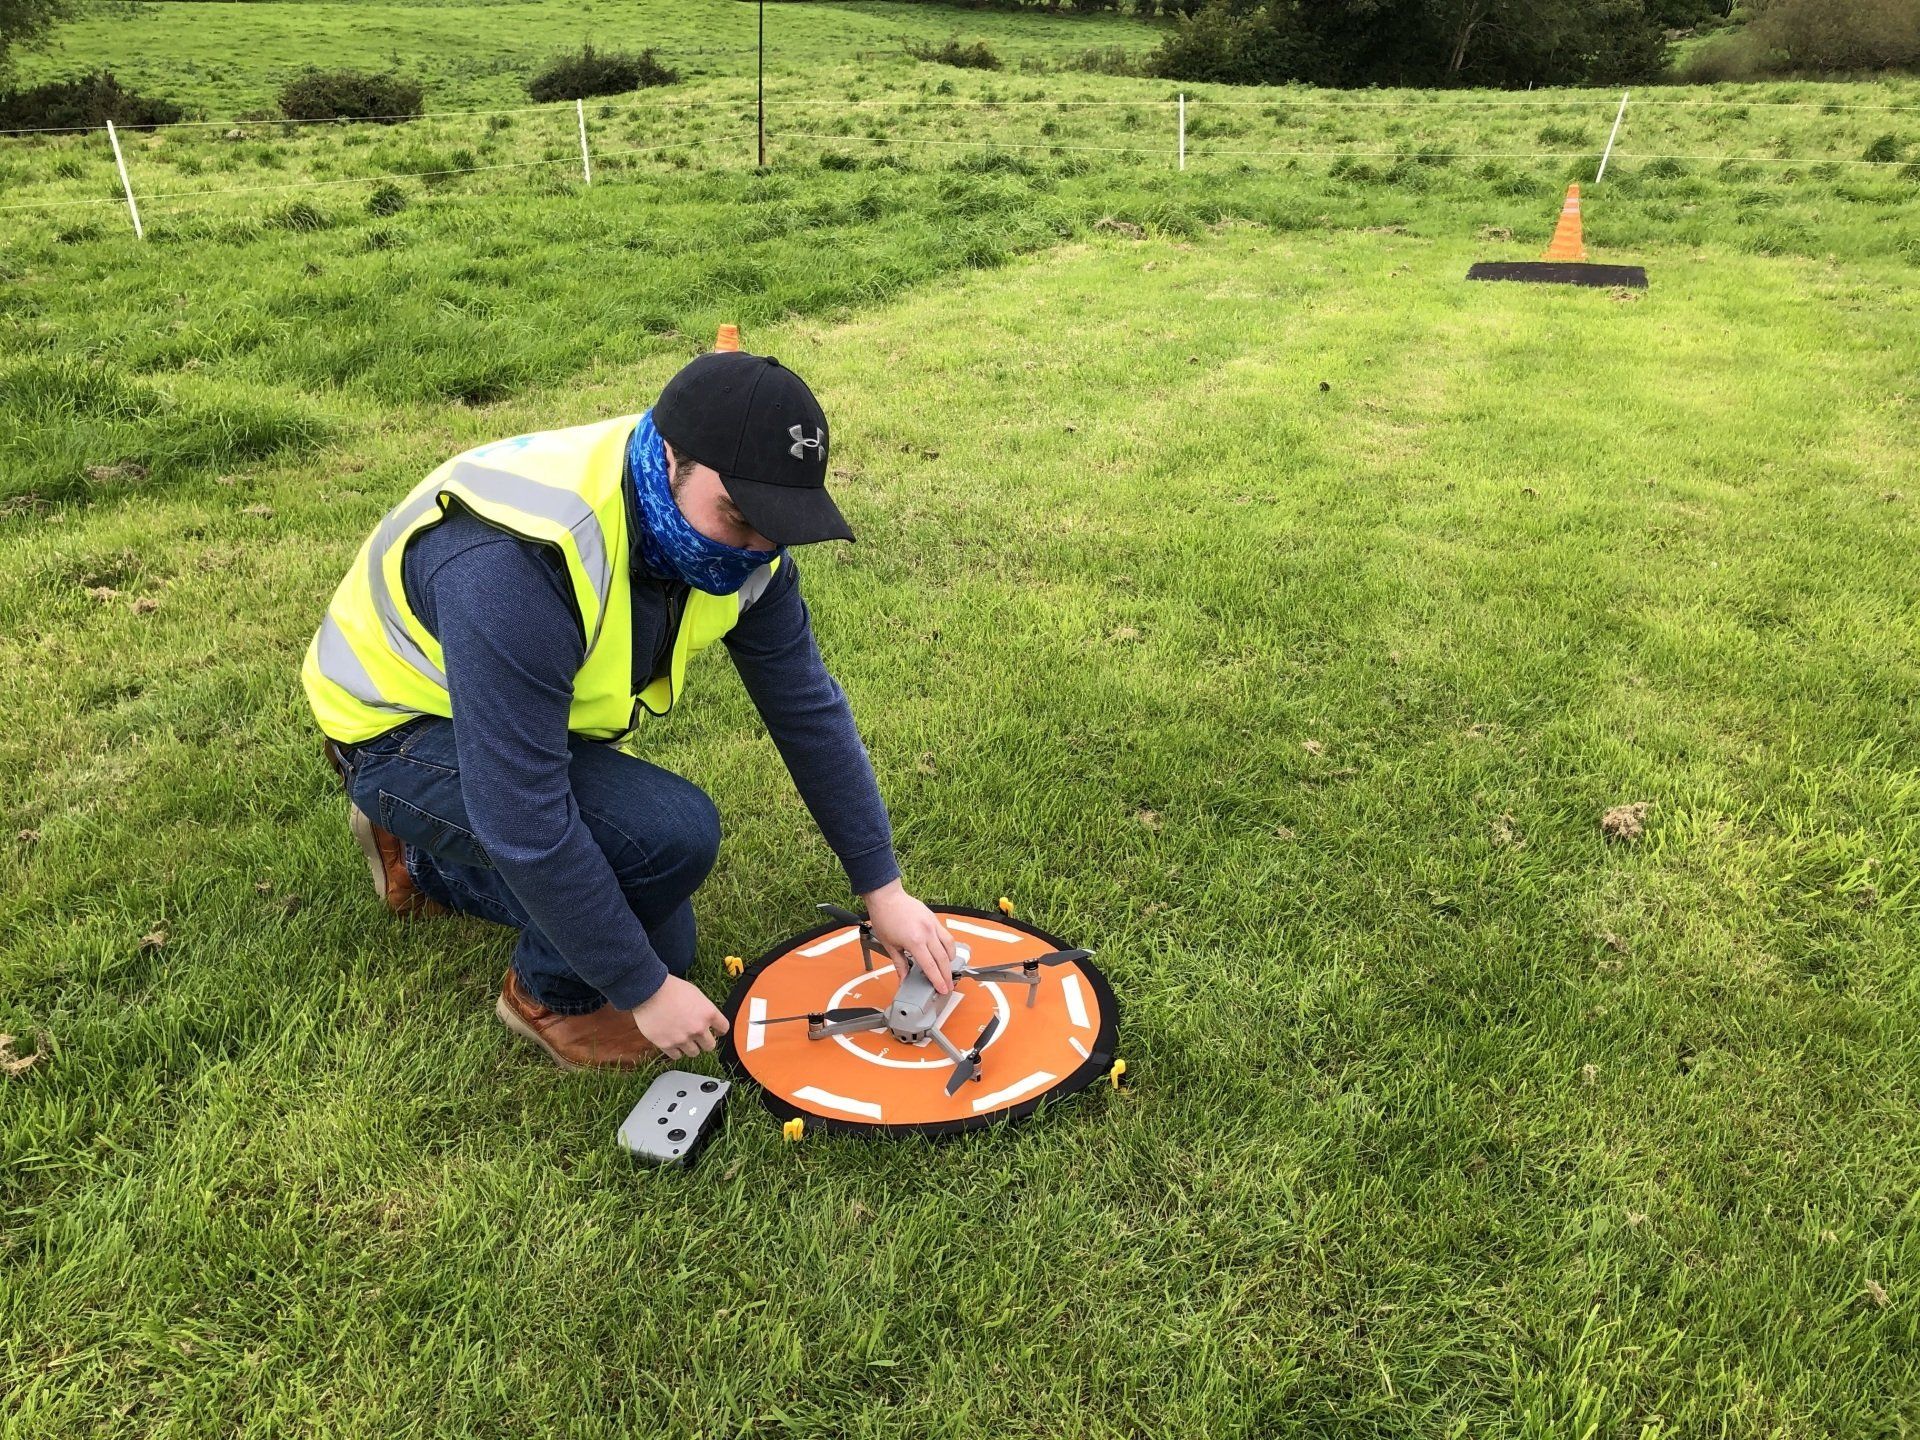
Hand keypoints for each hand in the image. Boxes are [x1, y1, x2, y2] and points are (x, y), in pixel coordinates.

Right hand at [630, 974, 729, 1060]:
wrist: (649, 991)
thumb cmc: (671, 988)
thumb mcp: (696, 994)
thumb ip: (704, 1009)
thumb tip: (707, 1019)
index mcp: (708, 1013)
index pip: (723, 1029)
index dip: (719, 1030)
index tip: (715, 1031)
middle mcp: (698, 1028)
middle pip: (710, 1046)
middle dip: (705, 1041)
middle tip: (698, 1037)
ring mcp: (683, 1038)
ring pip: (694, 1053)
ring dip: (690, 1047)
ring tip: (682, 1038)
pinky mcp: (667, 1045)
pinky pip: (677, 1056)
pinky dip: (675, 1050)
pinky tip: (672, 1041)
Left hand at [861, 879, 955, 994]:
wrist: (886, 897)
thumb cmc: (885, 918)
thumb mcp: (889, 946)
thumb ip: (900, 964)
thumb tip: (903, 979)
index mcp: (914, 941)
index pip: (930, 966)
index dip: (938, 980)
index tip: (942, 989)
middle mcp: (927, 933)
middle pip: (943, 959)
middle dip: (947, 975)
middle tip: (948, 985)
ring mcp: (932, 925)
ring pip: (949, 946)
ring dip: (951, 960)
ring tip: (948, 970)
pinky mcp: (934, 919)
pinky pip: (946, 935)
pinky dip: (948, 946)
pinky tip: (945, 953)